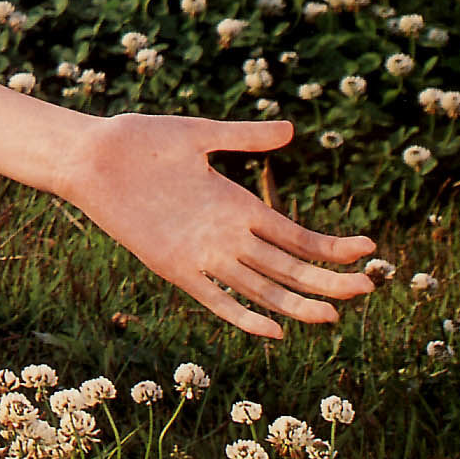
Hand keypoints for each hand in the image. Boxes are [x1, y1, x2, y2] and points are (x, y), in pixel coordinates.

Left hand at [66, 113, 373, 339]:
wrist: (90, 156)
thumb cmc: (141, 140)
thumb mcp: (199, 136)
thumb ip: (244, 137)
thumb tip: (291, 130)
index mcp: (236, 204)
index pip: (296, 235)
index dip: (332, 246)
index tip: (369, 250)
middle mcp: (226, 234)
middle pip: (289, 267)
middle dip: (329, 280)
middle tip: (369, 289)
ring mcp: (202, 253)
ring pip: (261, 288)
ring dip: (297, 303)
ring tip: (334, 316)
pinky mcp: (173, 266)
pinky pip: (214, 299)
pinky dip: (242, 315)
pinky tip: (272, 328)